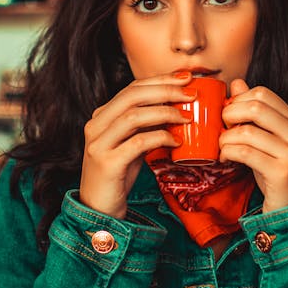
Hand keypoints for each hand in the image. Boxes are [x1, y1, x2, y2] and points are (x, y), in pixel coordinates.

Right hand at [80, 73, 194, 218]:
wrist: (98, 209)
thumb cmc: (118, 175)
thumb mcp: (132, 144)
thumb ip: (147, 126)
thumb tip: (175, 107)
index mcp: (101, 116)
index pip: (132, 88)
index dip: (160, 80)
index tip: (185, 78)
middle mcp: (96, 126)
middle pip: (133, 96)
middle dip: (165, 91)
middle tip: (191, 94)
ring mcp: (99, 144)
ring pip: (134, 116)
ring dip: (166, 113)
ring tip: (187, 118)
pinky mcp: (107, 163)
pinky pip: (138, 143)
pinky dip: (160, 138)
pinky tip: (176, 141)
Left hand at [220, 80, 287, 213]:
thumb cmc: (273, 171)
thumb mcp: (265, 138)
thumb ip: (253, 111)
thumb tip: (237, 84)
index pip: (263, 93)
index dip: (238, 100)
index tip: (229, 115)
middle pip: (255, 107)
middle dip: (230, 115)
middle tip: (222, 128)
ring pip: (247, 132)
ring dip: (226, 139)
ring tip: (222, 147)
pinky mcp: (282, 171)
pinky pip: (244, 153)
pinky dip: (227, 153)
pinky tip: (225, 158)